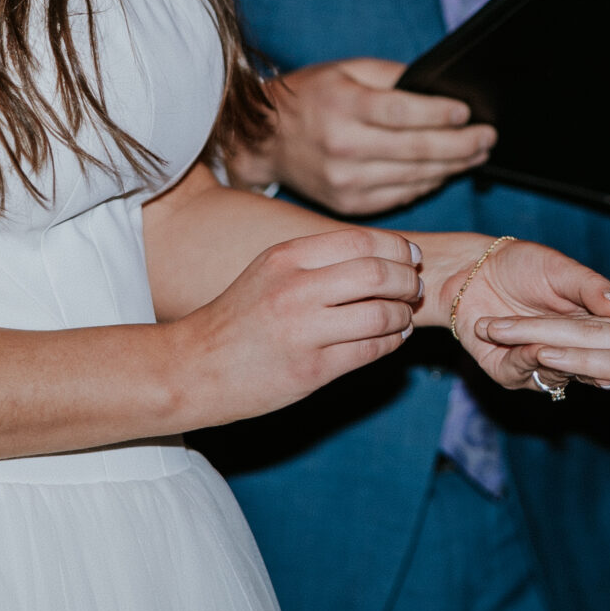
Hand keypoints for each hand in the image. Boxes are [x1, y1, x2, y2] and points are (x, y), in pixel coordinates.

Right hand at [174, 228, 423, 423]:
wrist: (195, 367)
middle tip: (414, 289)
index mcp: (287, 257)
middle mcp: (296, 289)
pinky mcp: (311, 369)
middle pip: (378, 274)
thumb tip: (380, 254)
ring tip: (403, 316)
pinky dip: (391, 342)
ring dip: (403, 315)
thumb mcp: (271, 271)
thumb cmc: (240, 318)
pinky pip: (370, 350)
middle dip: (407, 281)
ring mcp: (304, 331)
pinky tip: (391, 338)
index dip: (397, 249)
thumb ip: (318, 260)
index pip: (361, 241)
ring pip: (381, 314)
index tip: (411, 258)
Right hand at [231, 58, 494, 216]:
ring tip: (478, 153)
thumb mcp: (347, 70)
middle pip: (417, 151)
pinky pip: (402, 195)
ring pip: (415, 177)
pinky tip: (445, 171)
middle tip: (488, 137)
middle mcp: (344, 148)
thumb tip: (439, 90)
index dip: (440, 114)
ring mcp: (346, 182)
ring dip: (453, 167)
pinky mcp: (350, 204)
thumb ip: (392, 77)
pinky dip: (428, 183)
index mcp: (343, 108)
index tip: (468, 112)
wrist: (264, 139)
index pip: (402, 114)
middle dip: (461, 145)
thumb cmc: (311, 97)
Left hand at [436, 238, 609, 393]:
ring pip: (554, 375)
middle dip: (588, 365)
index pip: (609, 347)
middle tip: (595, 362)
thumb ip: (592, 289)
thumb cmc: (522, 264)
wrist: (474, 268)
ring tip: (547, 346)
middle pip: (585, 368)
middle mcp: (566, 351)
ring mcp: (537, 364)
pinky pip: (521, 374)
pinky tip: (526, 346)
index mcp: (588, 328)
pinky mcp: (508, 371)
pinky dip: (525, 361)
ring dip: (552, 361)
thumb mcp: (563, 270)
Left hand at [476, 305, 609, 416]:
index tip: (533, 329)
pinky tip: (544, 354)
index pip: (606, 326)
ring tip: (493, 330)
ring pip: (582, 335)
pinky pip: (608, 358)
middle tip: (490, 320)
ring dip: (534, 334)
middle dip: (531, 322)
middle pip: (580, 323)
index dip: (565, 325)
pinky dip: (573, 355)